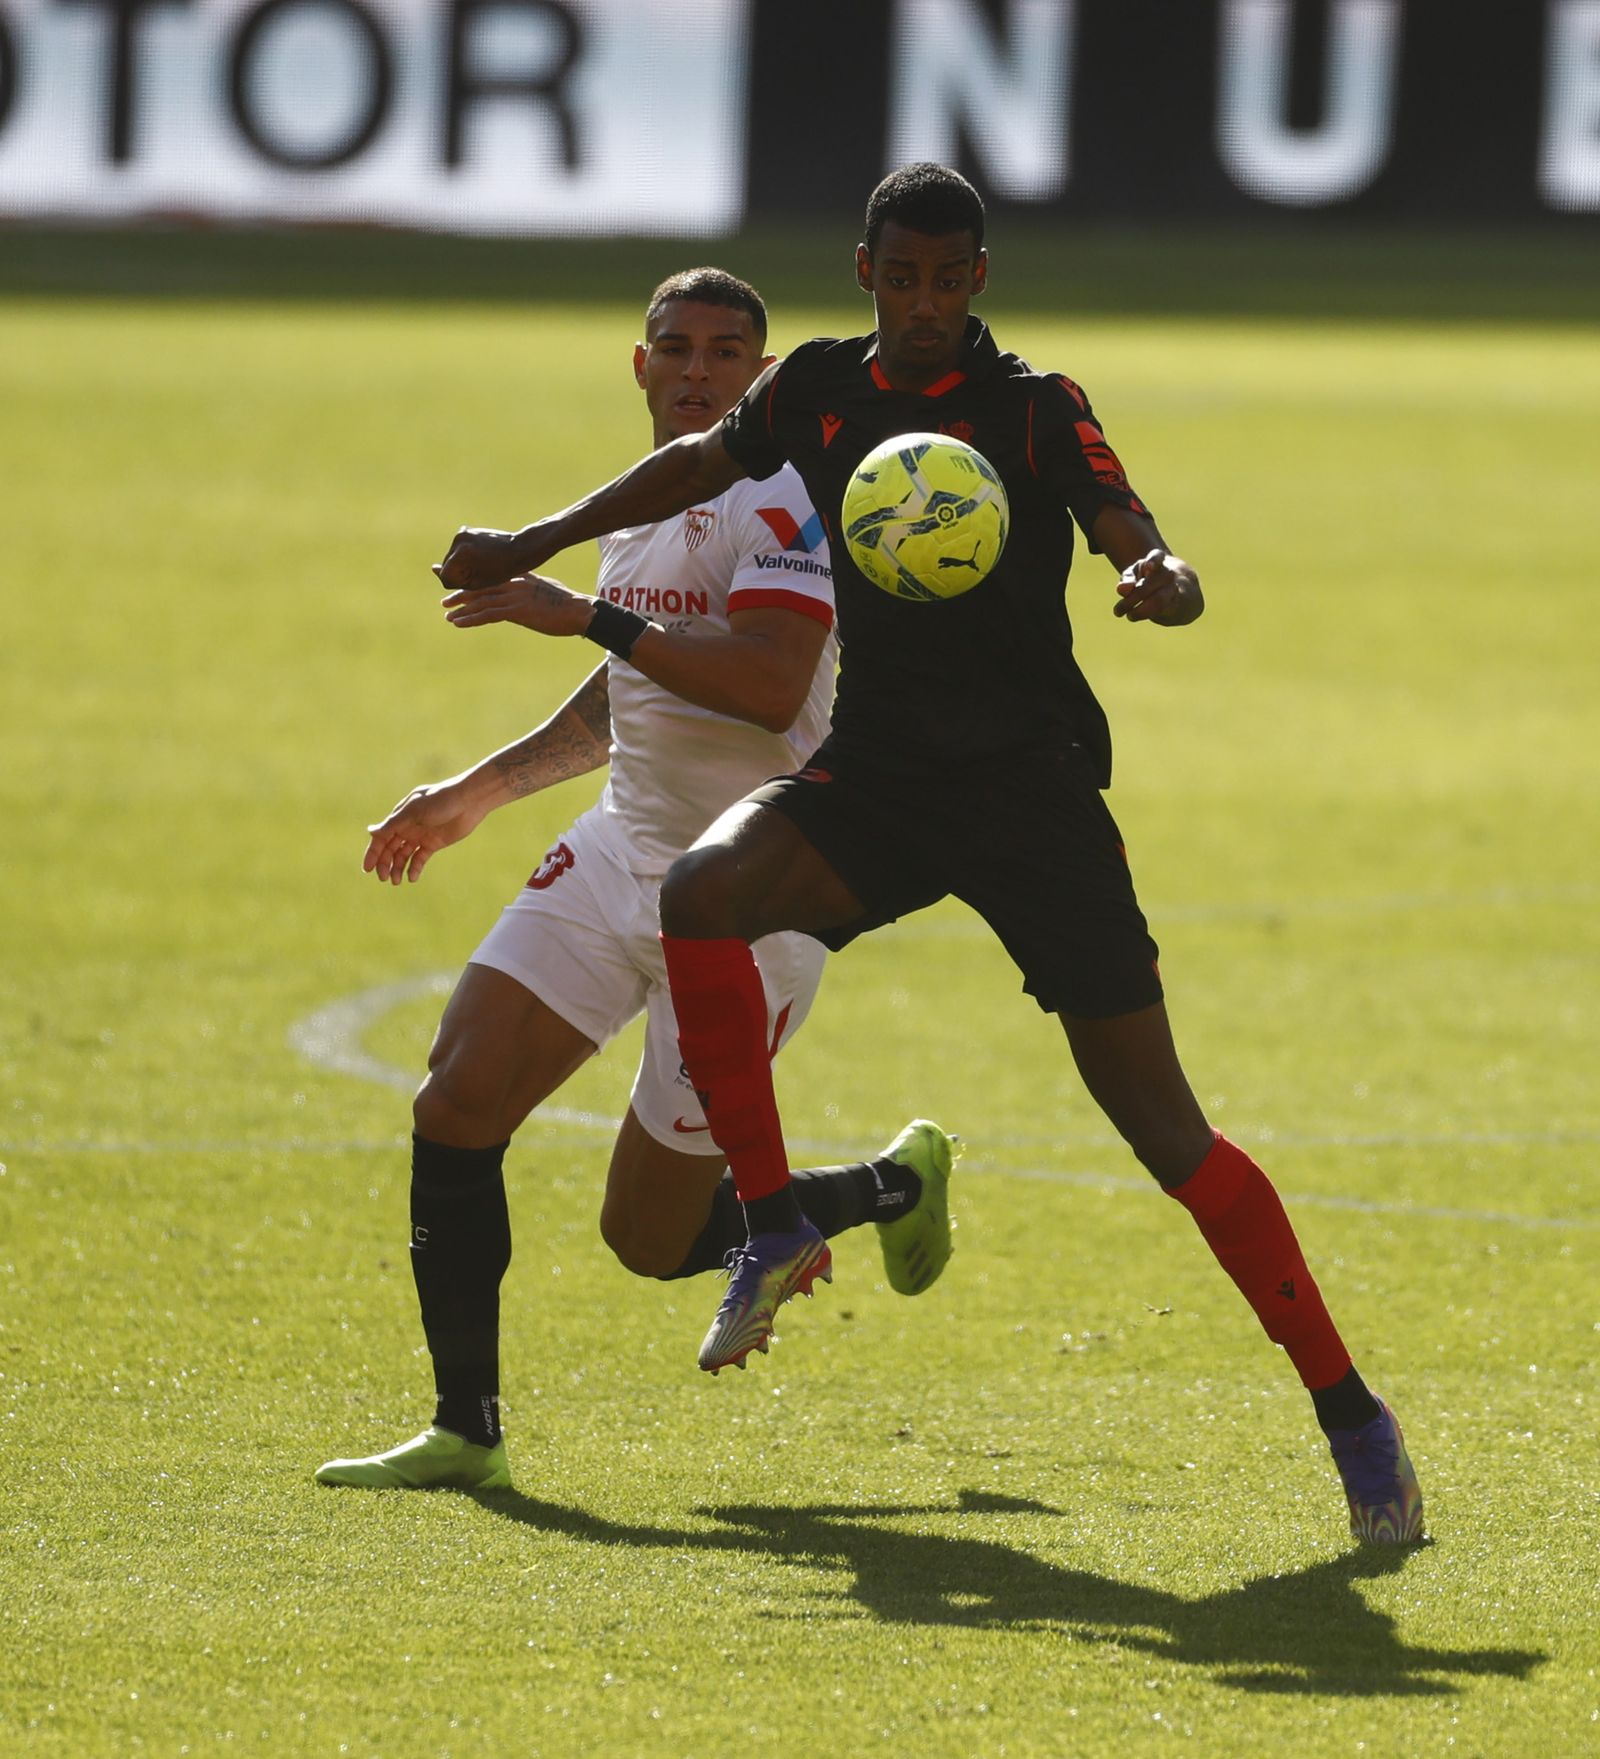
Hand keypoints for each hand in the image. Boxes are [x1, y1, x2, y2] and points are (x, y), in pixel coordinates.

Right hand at [363, 779, 491, 883]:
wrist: (469, 801)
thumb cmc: (440, 800)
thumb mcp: (414, 812)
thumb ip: (393, 824)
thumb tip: (370, 831)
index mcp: (399, 817)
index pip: (381, 838)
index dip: (373, 853)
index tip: (367, 869)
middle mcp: (407, 827)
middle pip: (390, 849)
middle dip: (385, 864)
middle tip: (384, 878)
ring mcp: (420, 836)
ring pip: (403, 855)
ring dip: (398, 868)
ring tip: (396, 881)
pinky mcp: (433, 843)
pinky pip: (420, 858)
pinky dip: (415, 868)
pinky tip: (412, 877)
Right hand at [437, 526, 545, 591]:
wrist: (520, 549)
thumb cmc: (502, 571)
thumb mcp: (477, 581)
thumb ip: (454, 578)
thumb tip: (432, 568)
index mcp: (461, 554)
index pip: (447, 577)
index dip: (460, 584)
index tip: (475, 583)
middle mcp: (458, 539)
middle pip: (448, 566)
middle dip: (459, 573)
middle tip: (480, 574)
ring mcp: (462, 532)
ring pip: (452, 557)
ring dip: (462, 564)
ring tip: (482, 566)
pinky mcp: (467, 530)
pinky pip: (459, 548)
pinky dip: (466, 555)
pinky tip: (480, 557)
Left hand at [441, 573, 592, 636]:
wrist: (578, 610)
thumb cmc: (565, 602)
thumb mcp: (544, 587)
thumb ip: (529, 586)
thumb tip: (523, 592)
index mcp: (518, 576)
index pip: (488, 576)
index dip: (469, 577)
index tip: (457, 577)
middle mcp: (513, 582)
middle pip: (480, 586)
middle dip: (459, 591)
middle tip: (443, 597)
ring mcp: (514, 595)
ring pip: (480, 600)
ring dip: (462, 608)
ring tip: (447, 614)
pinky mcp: (517, 610)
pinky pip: (487, 614)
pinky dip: (471, 618)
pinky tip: (459, 623)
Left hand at [1113, 549, 1202, 624]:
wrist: (1179, 593)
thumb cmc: (1150, 580)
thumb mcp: (1136, 574)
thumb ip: (1127, 579)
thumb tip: (1121, 589)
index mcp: (1157, 561)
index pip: (1157, 556)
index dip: (1153, 561)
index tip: (1148, 567)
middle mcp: (1167, 573)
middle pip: (1146, 587)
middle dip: (1130, 600)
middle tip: (1117, 611)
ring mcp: (1173, 588)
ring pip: (1157, 601)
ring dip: (1139, 611)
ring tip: (1128, 616)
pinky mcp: (1176, 604)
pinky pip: (1161, 610)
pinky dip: (1145, 614)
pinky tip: (1135, 616)